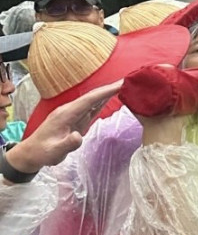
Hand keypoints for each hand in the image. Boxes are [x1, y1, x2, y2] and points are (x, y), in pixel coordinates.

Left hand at [5, 82, 121, 174]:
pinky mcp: (76, 119)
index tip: (122, 84)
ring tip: (125, 86)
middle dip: (110, 88)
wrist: (31, 153)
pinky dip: (103, 101)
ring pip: (93, 100)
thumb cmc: (42, 152)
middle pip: (93, 96)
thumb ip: (67, 144)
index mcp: (66, 114)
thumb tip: (79, 136)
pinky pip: (91, 107)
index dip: (106, 91)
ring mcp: (73, 114)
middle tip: (129, 81)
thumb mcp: (54, 151)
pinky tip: (111, 97)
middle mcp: (70, 110)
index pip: (89, 99)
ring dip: (108, 92)